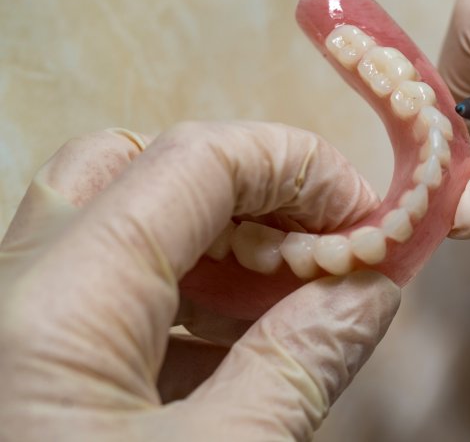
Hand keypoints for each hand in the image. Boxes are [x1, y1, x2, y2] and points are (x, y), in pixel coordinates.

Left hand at [0, 123, 399, 439]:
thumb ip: (302, 364)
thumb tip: (372, 289)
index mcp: (58, 305)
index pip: (195, 160)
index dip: (299, 168)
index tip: (366, 220)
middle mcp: (14, 294)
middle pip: (131, 171)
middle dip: (244, 193)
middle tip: (313, 248)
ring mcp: (11, 330)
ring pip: (112, 234)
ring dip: (217, 249)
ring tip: (288, 303)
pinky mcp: (23, 371)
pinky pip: (102, 300)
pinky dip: (181, 303)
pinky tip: (234, 354)